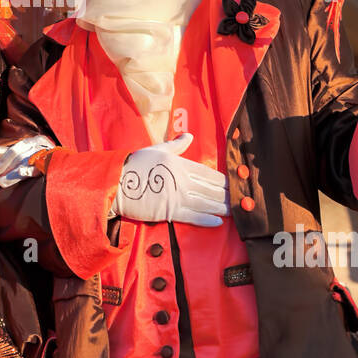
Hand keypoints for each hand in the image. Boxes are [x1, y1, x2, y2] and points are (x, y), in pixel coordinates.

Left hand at [0, 135, 56, 188]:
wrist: (67, 166)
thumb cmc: (43, 160)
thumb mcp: (26, 154)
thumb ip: (8, 153)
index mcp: (34, 141)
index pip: (15, 148)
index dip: (1, 155)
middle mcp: (40, 146)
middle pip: (18, 154)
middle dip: (4, 164)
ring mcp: (46, 155)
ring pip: (26, 162)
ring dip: (12, 173)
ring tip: (1, 182)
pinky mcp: (52, 165)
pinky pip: (40, 167)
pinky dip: (30, 169)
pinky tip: (21, 172)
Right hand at [112, 134, 230, 227]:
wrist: (117, 183)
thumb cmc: (135, 165)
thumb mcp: (156, 149)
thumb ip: (175, 145)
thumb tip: (188, 136)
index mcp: (180, 164)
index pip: (208, 173)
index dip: (223, 181)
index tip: (234, 185)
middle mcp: (181, 180)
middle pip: (210, 189)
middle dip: (227, 196)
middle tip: (241, 201)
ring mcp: (176, 197)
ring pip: (205, 203)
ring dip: (221, 208)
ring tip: (235, 212)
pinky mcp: (168, 211)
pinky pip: (192, 216)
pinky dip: (206, 219)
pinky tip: (218, 221)